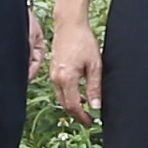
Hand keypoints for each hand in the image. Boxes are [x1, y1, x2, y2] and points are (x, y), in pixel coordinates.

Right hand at [45, 4, 103, 123]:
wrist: (69, 25)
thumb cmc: (83, 41)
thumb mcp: (94, 65)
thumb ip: (94, 87)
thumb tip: (95, 105)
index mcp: (67, 79)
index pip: (73, 106)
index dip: (82, 117)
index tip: (90, 123)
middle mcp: (56, 79)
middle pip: (65, 104)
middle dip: (76, 114)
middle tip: (88, 119)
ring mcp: (52, 74)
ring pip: (61, 97)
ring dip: (73, 104)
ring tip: (86, 106)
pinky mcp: (53, 70)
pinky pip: (59, 88)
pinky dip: (68, 94)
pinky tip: (79, 92)